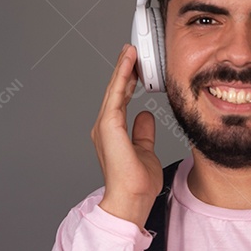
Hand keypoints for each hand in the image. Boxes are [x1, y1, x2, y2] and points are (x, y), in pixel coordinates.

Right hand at [90, 44, 161, 227]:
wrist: (131, 199)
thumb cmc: (136, 183)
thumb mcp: (145, 151)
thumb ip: (143, 132)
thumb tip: (145, 115)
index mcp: (112, 133)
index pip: (120, 100)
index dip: (127, 82)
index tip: (135, 67)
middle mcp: (105, 127)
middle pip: (115, 91)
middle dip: (123, 70)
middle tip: (131, 51)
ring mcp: (104, 126)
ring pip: (114, 90)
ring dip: (122, 69)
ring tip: (130, 51)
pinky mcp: (108, 126)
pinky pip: (116, 95)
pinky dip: (122, 77)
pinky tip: (129, 64)